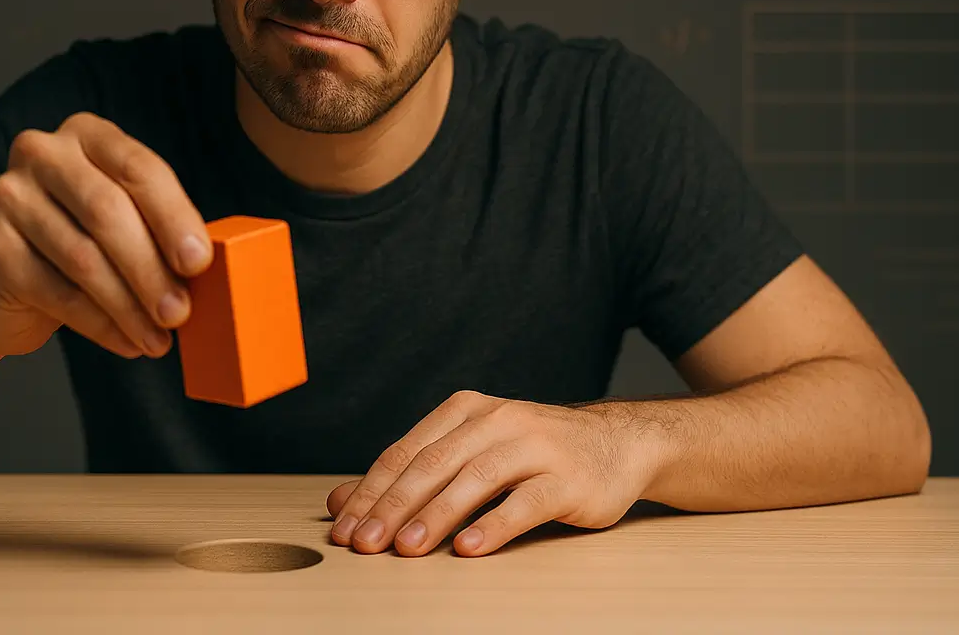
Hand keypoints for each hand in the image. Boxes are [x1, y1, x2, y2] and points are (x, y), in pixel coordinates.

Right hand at [0, 111, 213, 359]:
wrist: (5, 283)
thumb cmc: (82, 243)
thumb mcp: (123, 219)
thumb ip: (158, 227)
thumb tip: (203, 267)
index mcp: (86, 134)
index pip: (138, 168)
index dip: (173, 216)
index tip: (198, 262)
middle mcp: (42, 154)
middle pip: (107, 212)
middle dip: (150, 269)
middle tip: (179, 312)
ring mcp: (10, 197)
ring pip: (83, 258)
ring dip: (129, 306)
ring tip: (158, 337)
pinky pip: (57, 292)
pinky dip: (100, 324)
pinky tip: (127, 341)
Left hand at [325, 390, 649, 556]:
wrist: (617, 443)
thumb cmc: (534, 453)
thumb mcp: (470, 451)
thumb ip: (411, 474)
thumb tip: (341, 501)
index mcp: (466, 411)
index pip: (407, 452)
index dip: (371, 491)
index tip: (344, 528)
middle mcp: (497, 421)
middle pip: (433, 464)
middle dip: (392, 506)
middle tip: (365, 543)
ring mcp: (535, 446)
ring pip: (474, 480)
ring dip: (436, 516)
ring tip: (407, 548)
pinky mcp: (567, 478)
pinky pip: (525, 502)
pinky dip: (494, 525)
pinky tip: (469, 548)